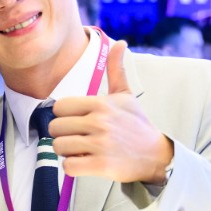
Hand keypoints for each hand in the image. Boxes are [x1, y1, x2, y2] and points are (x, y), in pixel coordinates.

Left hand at [48, 40, 173, 183]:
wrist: (155, 155)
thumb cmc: (136, 125)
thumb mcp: (125, 96)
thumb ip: (116, 70)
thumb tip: (120, 42)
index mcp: (101, 104)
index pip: (59, 107)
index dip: (64, 116)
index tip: (77, 121)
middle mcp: (99, 122)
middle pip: (55, 128)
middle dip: (63, 135)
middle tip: (78, 138)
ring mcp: (100, 144)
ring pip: (59, 147)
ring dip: (67, 152)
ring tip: (82, 150)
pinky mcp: (101, 165)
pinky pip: (68, 166)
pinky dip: (72, 167)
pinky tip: (85, 162)